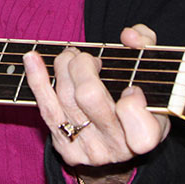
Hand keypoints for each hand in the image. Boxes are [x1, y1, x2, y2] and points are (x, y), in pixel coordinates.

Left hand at [23, 24, 169, 181]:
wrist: (117, 141)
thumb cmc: (136, 99)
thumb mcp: (152, 77)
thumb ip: (147, 47)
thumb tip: (129, 36)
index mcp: (148, 135)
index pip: (141, 130)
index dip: (133, 107)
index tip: (132, 90)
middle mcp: (116, 146)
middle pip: (89, 97)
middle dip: (83, 66)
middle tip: (89, 60)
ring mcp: (88, 148)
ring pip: (65, 97)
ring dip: (63, 66)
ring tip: (70, 57)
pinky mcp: (64, 144)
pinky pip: (45, 108)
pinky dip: (37, 78)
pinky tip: (31, 58)